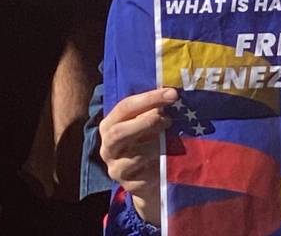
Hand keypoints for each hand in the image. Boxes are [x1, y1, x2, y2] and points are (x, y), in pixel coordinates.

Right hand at [99, 87, 177, 224]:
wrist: (150, 176)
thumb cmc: (148, 140)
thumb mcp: (147, 123)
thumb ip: (152, 110)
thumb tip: (171, 94)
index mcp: (110, 125)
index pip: (124, 107)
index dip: (149, 99)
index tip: (172, 94)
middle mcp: (107, 146)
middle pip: (119, 133)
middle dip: (146, 123)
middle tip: (168, 119)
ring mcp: (116, 168)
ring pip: (135, 155)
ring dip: (157, 145)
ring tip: (169, 140)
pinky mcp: (129, 185)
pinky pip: (145, 175)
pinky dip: (158, 165)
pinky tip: (166, 160)